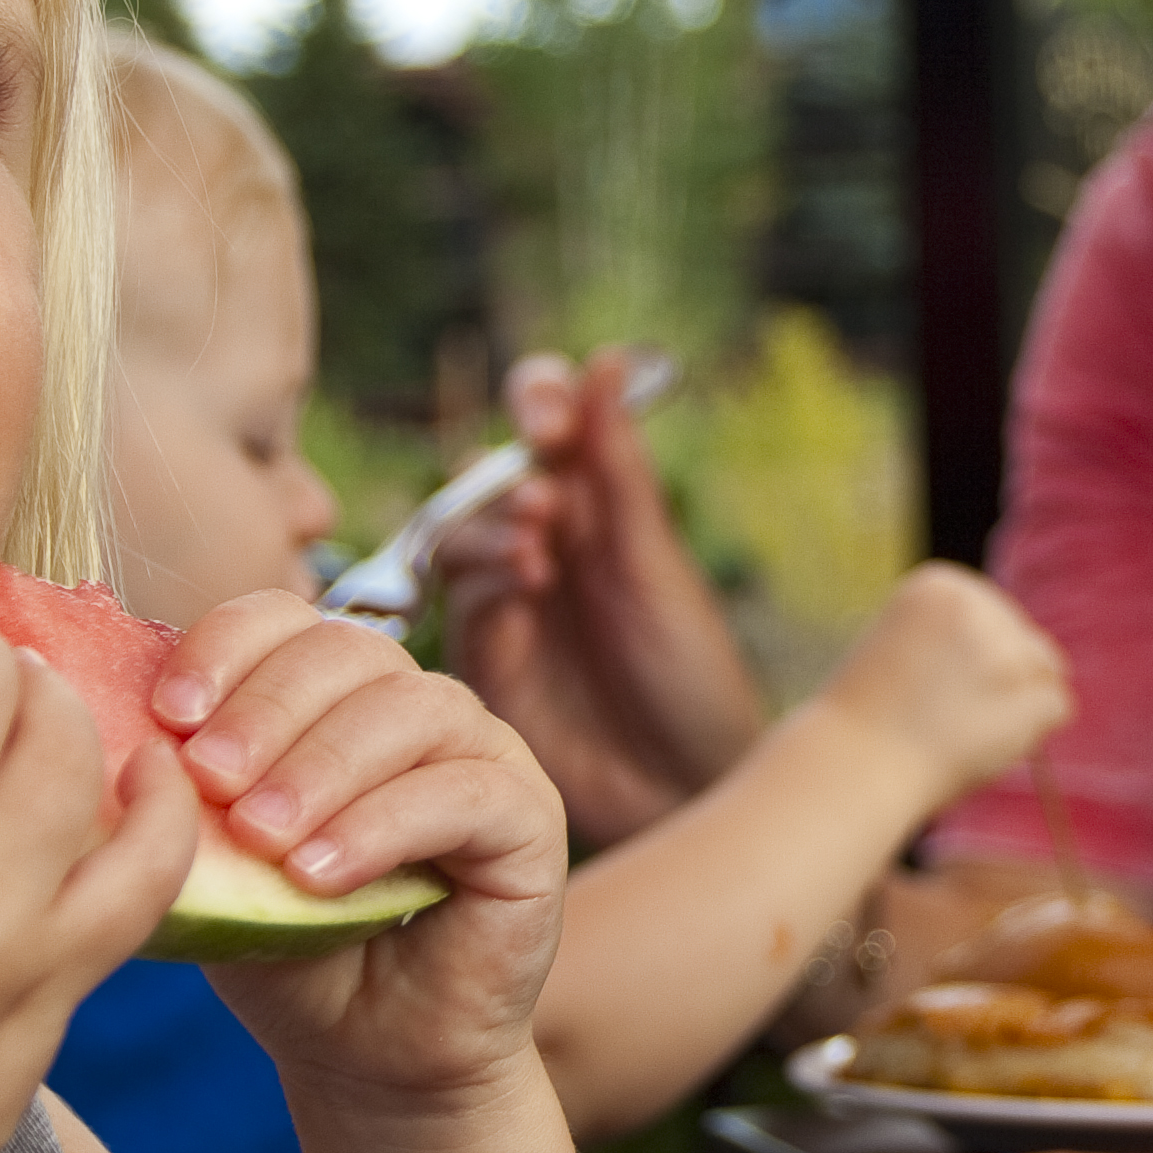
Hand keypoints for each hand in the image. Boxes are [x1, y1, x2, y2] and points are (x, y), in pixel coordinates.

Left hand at [155, 589, 569, 1110]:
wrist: (367, 1056)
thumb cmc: (289, 954)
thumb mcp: (216, 868)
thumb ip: (181, 803)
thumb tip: (121, 743)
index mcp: (331, 692)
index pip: (283, 619)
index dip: (224, 649)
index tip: (168, 714)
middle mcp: (412, 703)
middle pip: (346, 650)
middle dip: (265, 709)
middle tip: (207, 780)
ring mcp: (481, 753)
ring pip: (410, 710)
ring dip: (323, 768)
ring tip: (261, 839)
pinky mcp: (531, 817)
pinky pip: (463, 793)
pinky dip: (382, 827)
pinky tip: (320, 876)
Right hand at [430, 350, 769, 845]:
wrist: (687, 791)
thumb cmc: (692, 680)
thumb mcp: (658, 568)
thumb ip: (619, 472)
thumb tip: (606, 360)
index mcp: (598, 513)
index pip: (545, 429)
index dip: (535, 402)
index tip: (545, 407)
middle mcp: (544, 550)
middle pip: (487, 482)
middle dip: (506, 480)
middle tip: (545, 504)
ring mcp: (509, 606)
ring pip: (463, 539)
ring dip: (493, 534)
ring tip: (541, 556)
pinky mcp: (485, 662)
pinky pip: (459, 605)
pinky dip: (484, 587)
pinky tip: (525, 597)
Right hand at [815, 565, 1073, 804]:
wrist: (851, 770)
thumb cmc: (874, 722)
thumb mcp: (912, 652)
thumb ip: (970, 641)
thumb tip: (1051, 663)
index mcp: (938, 583)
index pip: (996, 616)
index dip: (970, 663)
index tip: (927, 689)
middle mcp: (971, 601)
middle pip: (1026, 642)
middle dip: (998, 685)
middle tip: (943, 718)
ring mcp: (1000, 643)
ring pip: (1046, 674)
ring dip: (1014, 710)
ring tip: (959, 732)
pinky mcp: (1023, 687)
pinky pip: (1058, 706)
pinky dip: (1031, 733)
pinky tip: (983, 746)